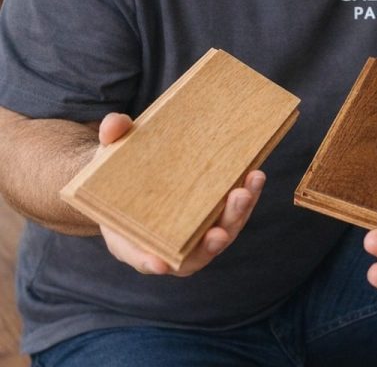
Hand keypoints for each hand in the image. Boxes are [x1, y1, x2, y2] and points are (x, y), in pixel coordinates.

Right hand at [96, 113, 265, 276]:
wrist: (140, 171)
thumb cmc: (121, 170)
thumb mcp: (110, 155)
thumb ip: (112, 139)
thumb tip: (114, 124)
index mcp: (134, 238)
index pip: (142, 257)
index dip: (150, 262)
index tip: (160, 263)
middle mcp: (170, 241)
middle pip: (193, 253)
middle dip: (209, 242)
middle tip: (219, 231)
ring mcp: (197, 230)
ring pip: (221, 233)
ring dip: (237, 216)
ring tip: (246, 190)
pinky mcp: (216, 213)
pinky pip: (234, 212)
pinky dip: (247, 198)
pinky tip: (255, 176)